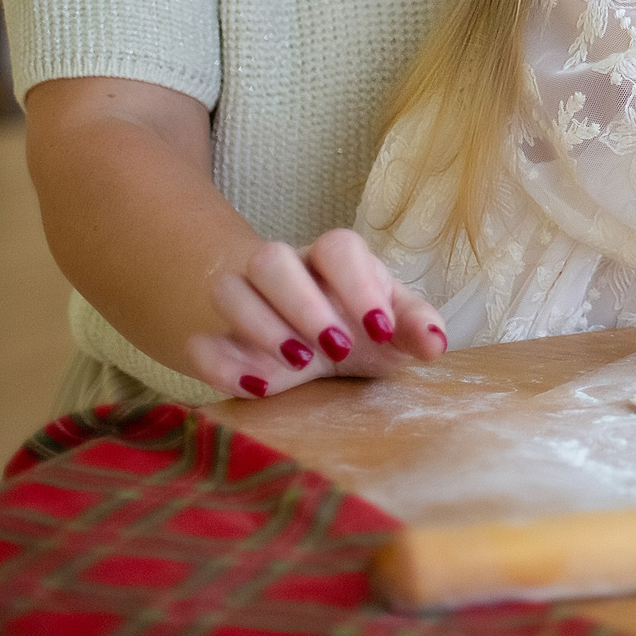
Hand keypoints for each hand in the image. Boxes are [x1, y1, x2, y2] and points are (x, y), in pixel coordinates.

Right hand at [181, 228, 447, 399]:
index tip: (381, 329)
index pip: (339, 248)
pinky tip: (255, 387)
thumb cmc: (359, 327)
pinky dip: (219, 363)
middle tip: (335, 348)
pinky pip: (200, 341)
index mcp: (333, 260)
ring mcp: (244, 300)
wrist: (306, 344)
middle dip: (302, 304)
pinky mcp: (216, 338)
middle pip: (272, 259)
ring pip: (229, 289)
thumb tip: (435, 344)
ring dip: (260, 326)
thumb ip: (416, 327)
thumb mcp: (392, 328)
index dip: (358, 284)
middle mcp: (284, 270)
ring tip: (297, 366)